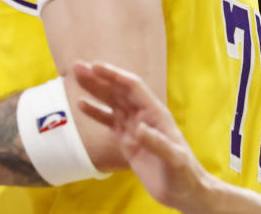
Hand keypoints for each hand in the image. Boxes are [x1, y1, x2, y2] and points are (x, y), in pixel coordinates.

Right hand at [74, 61, 214, 212]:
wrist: (184, 193)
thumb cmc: (184, 175)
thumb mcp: (174, 160)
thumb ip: (157, 143)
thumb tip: (139, 128)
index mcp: (155, 114)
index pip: (132, 88)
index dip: (115, 76)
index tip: (95, 67)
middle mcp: (143, 116)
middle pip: (118, 91)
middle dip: (98, 78)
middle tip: (77, 67)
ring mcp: (134, 127)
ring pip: (111, 102)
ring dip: (94, 89)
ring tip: (76, 78)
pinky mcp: (127, 140)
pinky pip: (108, 121)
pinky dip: (95, 112)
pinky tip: (81, 104)